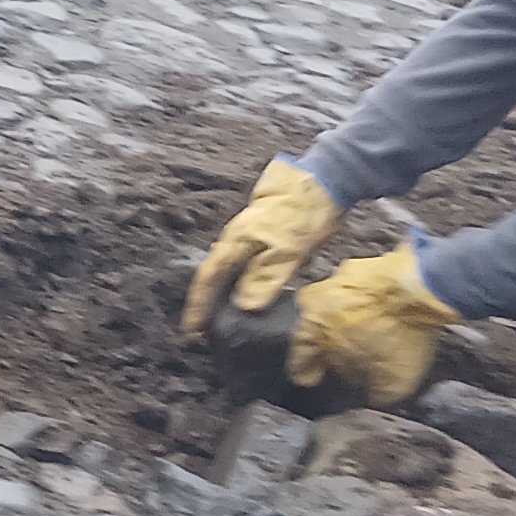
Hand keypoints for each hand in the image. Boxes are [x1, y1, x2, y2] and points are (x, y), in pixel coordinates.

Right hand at [183, 158, 344, 335]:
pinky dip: (244, 288)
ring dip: (225, 298)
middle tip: (205, 333)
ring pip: (231, 274)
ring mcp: (251, 240)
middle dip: (207, 305)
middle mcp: (236, 241)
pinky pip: (248, 271)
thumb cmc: (302, 213)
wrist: (324, 182)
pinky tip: (253, 300)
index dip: (198, 306)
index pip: (208, 278)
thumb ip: (265, 277)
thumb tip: (244, 307)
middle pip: (215, 278)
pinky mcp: (267, 242)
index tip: (191, 331)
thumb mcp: (287, 249)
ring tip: (226, 323)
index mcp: (235, 242)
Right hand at [284, 243, 456, 402]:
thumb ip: (376, 392)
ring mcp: (337, 278)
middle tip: (344, 357)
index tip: (315, 380)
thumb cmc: (398, 333)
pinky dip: (368, 302)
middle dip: (327, 345)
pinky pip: (358, 290)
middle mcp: (314, 301)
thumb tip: (375, 395)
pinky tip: (386, 312)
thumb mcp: (393, 380)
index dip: (308, 375)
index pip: (298, 360)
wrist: (424, 285)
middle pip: (314, 330)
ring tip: (369, 332)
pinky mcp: (362, 264)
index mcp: (309, 330)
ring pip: (334, 307)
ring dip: (347, 320)